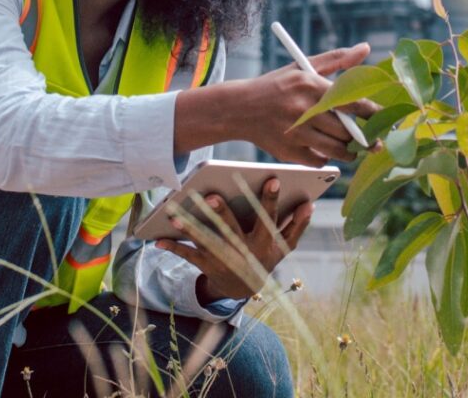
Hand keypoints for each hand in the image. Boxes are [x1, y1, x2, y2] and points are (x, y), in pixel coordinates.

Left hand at [154, 177, 311, 302]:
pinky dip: (172, 247)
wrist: (243, 289)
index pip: (269, 218)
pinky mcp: (205, 264)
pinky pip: (187, 255)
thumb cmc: (265, 256)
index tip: (272, 178)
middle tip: (211, 195)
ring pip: (204, 241)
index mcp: (264, 242)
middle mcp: (243, 251)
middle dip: (221, 213)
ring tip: (175, 214)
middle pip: (231, 230)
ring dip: (189, 228)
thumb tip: (310, 203)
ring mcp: (223, 259)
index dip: (272, 200)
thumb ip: (297, 225)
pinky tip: (158, 239)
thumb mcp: (284, 246)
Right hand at [173, 42, 379, 161]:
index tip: (386, 118)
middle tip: (373, 138)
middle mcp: (303, 109)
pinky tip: (325, 148)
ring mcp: (295, 133)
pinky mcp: (289, 152)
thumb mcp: (303, 67)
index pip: (351, 103)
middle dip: (363, 136)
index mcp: (310, 85)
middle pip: (347, 131)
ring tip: (353, 145)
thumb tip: (366, 47)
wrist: (240, 109)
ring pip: (337, 149)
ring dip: (349, 150)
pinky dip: (327, 157)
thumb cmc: (278, 86)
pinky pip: (320, 161)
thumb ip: (337, 59)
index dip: (373, 113)